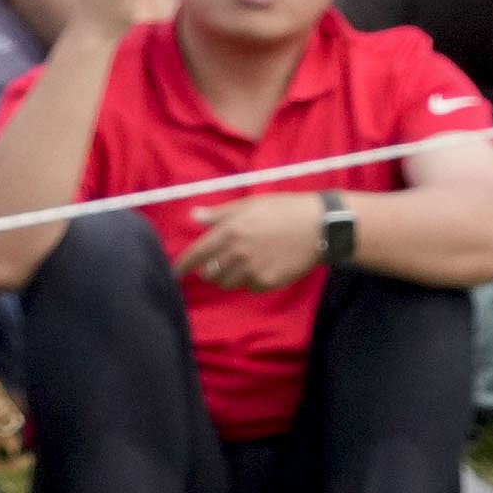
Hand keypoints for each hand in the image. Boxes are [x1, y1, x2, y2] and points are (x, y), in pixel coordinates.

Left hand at [175, 195, 328, 290]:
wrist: (317, 228)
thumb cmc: (283, 209)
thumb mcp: (249, 204)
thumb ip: (220, 215)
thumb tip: (195, 217)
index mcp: (229, 231)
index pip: (197, 254)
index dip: (182, 265)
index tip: (174, 273)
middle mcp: (237, 253)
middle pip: (211, 274)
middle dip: (210, 271)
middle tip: (218, 265)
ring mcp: (252, 270)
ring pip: (229, 283)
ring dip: (229, 277)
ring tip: (242, 265)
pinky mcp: (268, 282)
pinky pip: (250, 287)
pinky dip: (250, 281)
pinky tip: (262, 268)